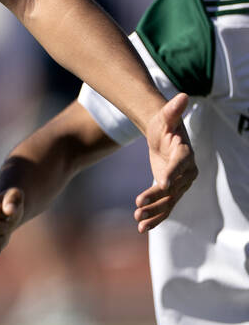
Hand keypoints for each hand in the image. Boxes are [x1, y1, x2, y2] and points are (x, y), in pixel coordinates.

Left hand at [138, 93, 195, 232]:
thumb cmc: (164, 124)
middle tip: (139, 205)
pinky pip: (165, 207)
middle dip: (156, 197)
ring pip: (168, 201)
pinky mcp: (171, 191)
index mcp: (185, 153)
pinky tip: (142, 228)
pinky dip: (155, 218)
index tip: (162, 183)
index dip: (172, 173)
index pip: (180, 165)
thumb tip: (182, 96)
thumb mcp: (165, 116)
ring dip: (154, 212)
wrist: (163, 135)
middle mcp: (186, 172)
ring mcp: (180, 183)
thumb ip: (172, 109)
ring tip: (137, 220)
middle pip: (173, 187)